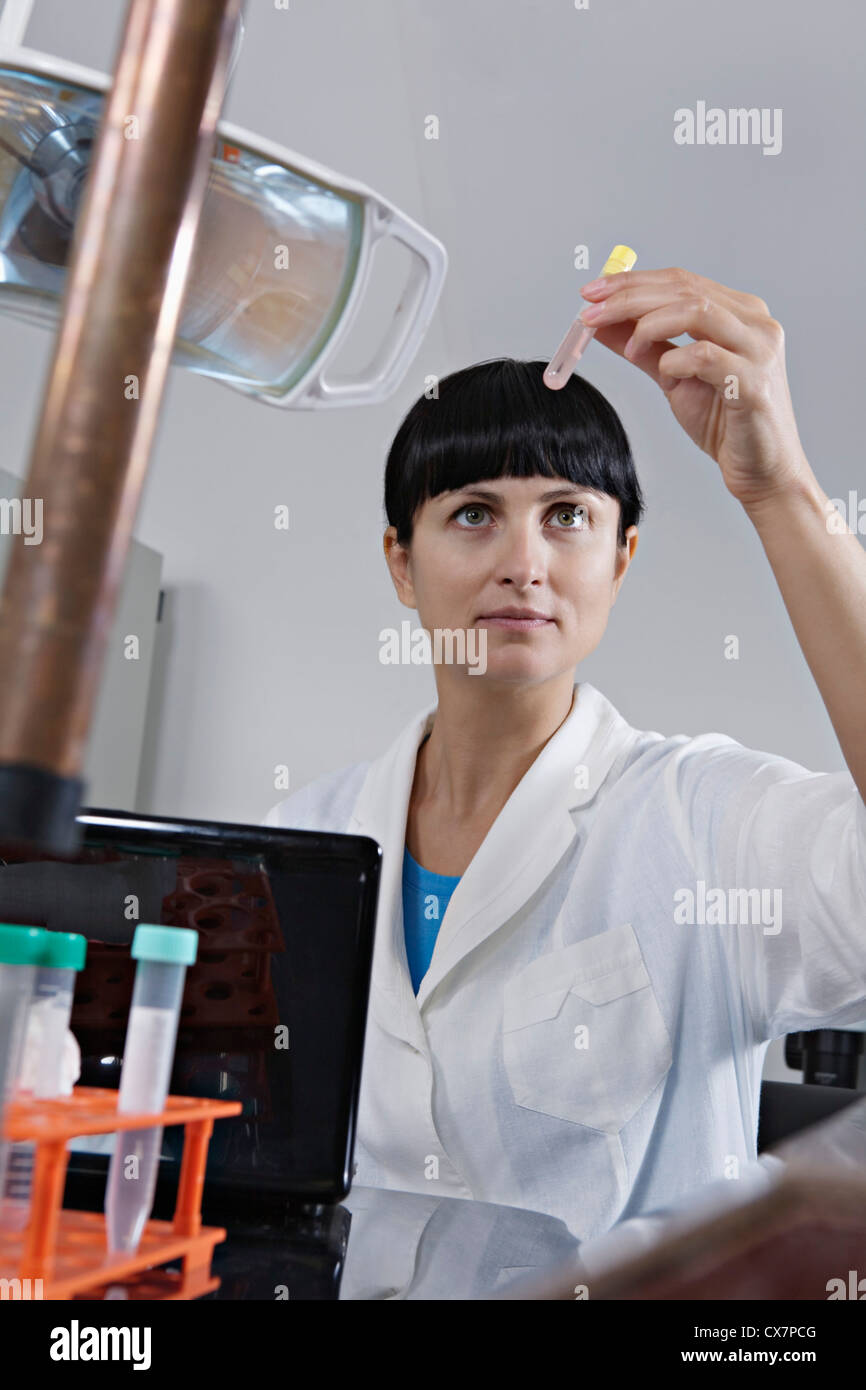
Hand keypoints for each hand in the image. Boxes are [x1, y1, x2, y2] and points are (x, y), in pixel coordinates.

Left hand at [577, 266, 811, 508]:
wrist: (760, 471)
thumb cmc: (724, 423)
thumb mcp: (674, 376)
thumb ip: (642, 346)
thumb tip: (602, 323)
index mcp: (739, 313)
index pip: (680, 281)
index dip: (632, 283)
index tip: (591, 294)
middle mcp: (755, 323)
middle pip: (684, 290)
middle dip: (629, 298)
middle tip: (590, 314)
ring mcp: (759, 350)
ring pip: (696, 311)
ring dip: (648, 325)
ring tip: (628, 349)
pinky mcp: (754, 383)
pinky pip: (705, 356)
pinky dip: (673, 362)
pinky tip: (665, 376)